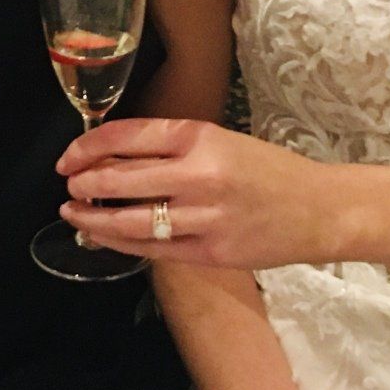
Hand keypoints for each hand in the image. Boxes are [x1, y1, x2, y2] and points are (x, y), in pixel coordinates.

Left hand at [57, 117, 336, 267]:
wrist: (320, 209)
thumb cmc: (270, 171)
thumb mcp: (222, 140)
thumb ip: (172, 147)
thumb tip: (113, 156)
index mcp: (201, 137)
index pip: (128, 136)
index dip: (89, 146)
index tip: (70, 156)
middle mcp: (200, 175)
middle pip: (121, 179)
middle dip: (85, 184)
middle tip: (68, 186)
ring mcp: (205, 218)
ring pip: (131, 222)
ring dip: (94, 220)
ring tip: (75, 215)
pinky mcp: (210, 253)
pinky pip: (154, 250)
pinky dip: (123, 244)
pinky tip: (106, 238)